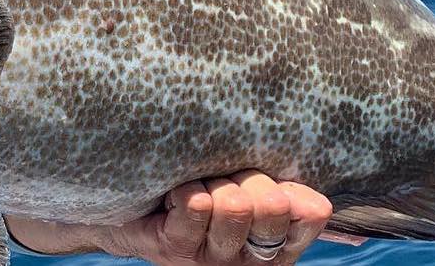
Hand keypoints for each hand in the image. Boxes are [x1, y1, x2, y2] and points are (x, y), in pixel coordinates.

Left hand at [5, 170, 332, 264]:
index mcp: (276, 243)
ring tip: (192, 184)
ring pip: (234, 205)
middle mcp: (248, 258)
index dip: (291, 189)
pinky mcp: (173, 250)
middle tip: (218, 179)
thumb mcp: (241, 181)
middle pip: (270, 204)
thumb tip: (313, 190)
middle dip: (244, 177)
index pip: (312, 212)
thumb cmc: (190, 186)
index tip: (260, 179)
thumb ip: (278, 182)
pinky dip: (185, 189)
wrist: (121, 209)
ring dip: (211, 181)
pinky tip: (172, 193)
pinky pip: (196, 207)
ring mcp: (210, 259)